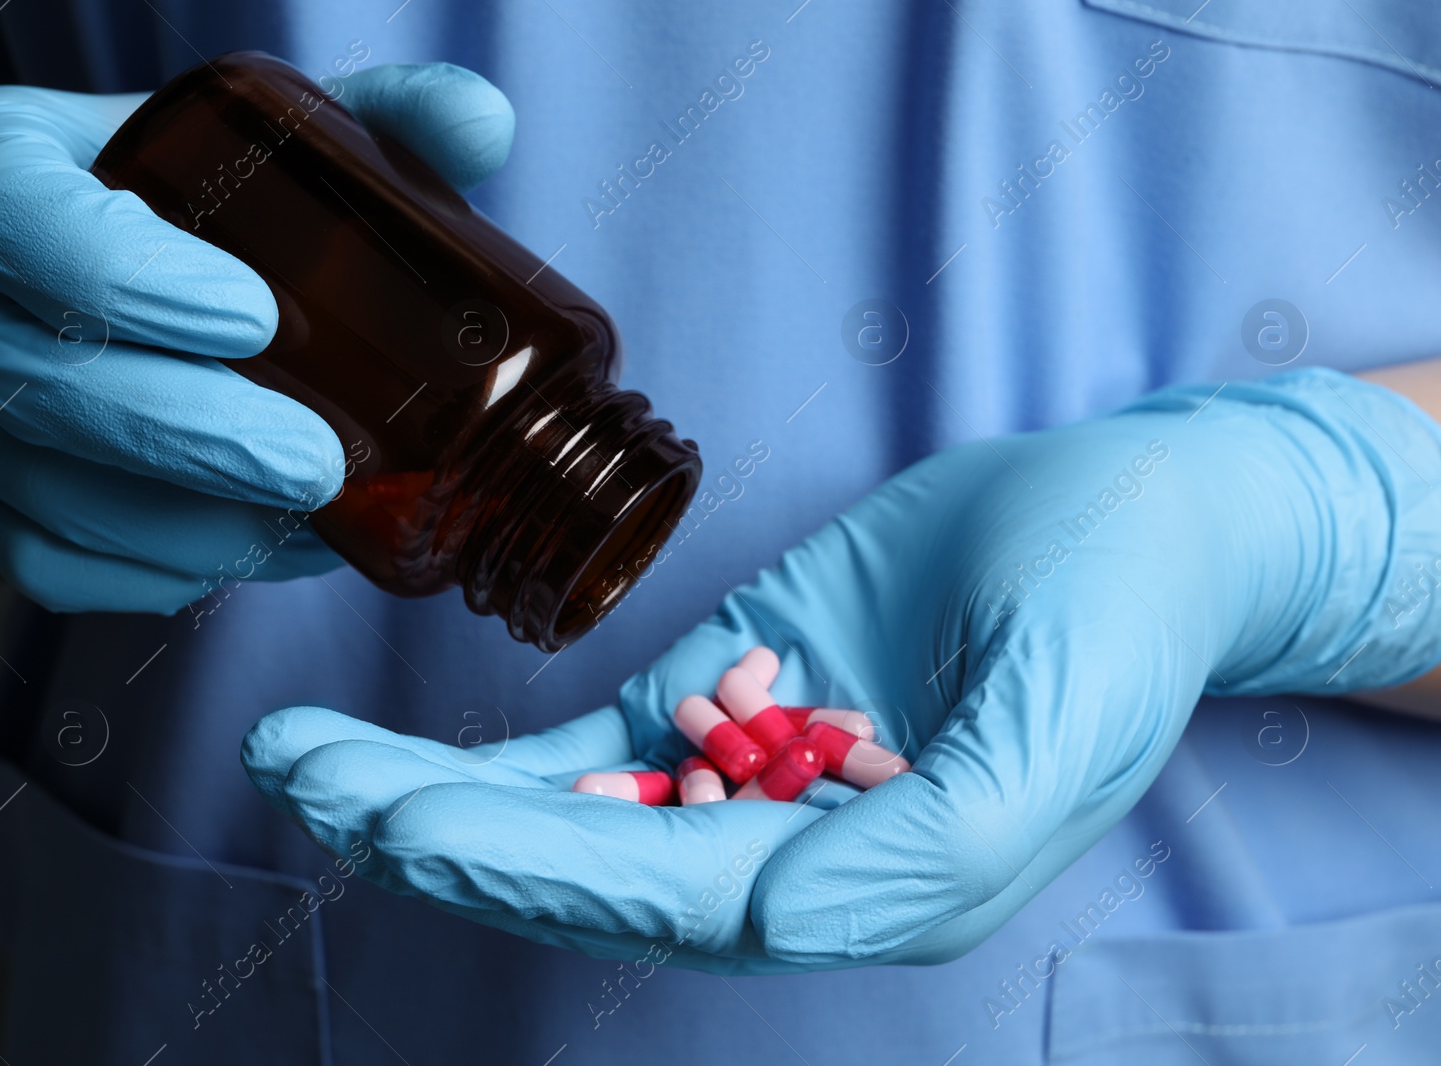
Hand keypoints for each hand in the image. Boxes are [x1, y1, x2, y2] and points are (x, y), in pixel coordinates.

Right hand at [0, 63, 512, 610]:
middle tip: (316, 464)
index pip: (28, 232)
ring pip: (67, 502)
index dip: (134, 283)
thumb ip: (353, 125)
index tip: (255, 315)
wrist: (24, 292)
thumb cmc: (146, 207)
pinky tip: (272, 545)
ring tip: (319, 515)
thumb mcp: (223, 139)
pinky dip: (179, 571)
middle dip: (196, 438)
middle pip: (51, 392)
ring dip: (201, 525)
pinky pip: (73, 569)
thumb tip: (486, 123)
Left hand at [244, 368, 1440, 970]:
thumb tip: (782, 922)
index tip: (400, 819)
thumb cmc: (1120, 611)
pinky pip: (602, 750)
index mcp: (871, 887)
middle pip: (588, 867)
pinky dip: (503, 763)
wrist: (1136, 518)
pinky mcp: (736, 700)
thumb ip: (937, 846)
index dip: (527, 862)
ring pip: (573, 816)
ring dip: (440, 798)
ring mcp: (753, 777)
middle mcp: (794, 853)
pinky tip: (404, 762)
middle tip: (304, 782)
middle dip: (440, 832)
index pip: (667, 894)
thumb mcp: (1065, 721)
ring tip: (309, 765)